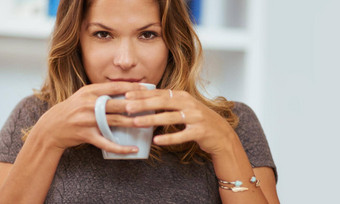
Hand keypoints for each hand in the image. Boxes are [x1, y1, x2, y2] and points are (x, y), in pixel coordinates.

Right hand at [31, 82, 145, 153]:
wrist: (51, 127)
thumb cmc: (72, 109)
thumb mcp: (83, 95)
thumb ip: (101, 92)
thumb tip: (125, 90)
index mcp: (89, 92)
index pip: (115, 87)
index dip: (132, 88)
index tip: (146, 88)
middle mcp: (89, 104)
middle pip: (117, 104)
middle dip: (136, 105)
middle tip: (152, 106)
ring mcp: (87, 120)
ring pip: (115, 121)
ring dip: (133, 123)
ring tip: (148, 124)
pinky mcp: (86, 135)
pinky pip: (107, 143)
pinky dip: (121, 147)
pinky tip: (133, 149)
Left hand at [125, 89, 236, 155]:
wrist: (221, 133)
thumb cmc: (199, 119)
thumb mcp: (184, 106)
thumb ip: (168, 103)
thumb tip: (145, 100)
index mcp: (183, 96)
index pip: (159, 93)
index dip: (142, 94)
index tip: (126, 95)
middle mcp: (189, 104)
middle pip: (163, 102)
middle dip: (143, 104)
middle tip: (126, 107)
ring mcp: (195, 117)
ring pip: (170, 118)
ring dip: (151, 120)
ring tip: (136, 122)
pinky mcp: (200, 131)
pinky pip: (182, 135)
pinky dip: (169, 138)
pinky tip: (156, 140)